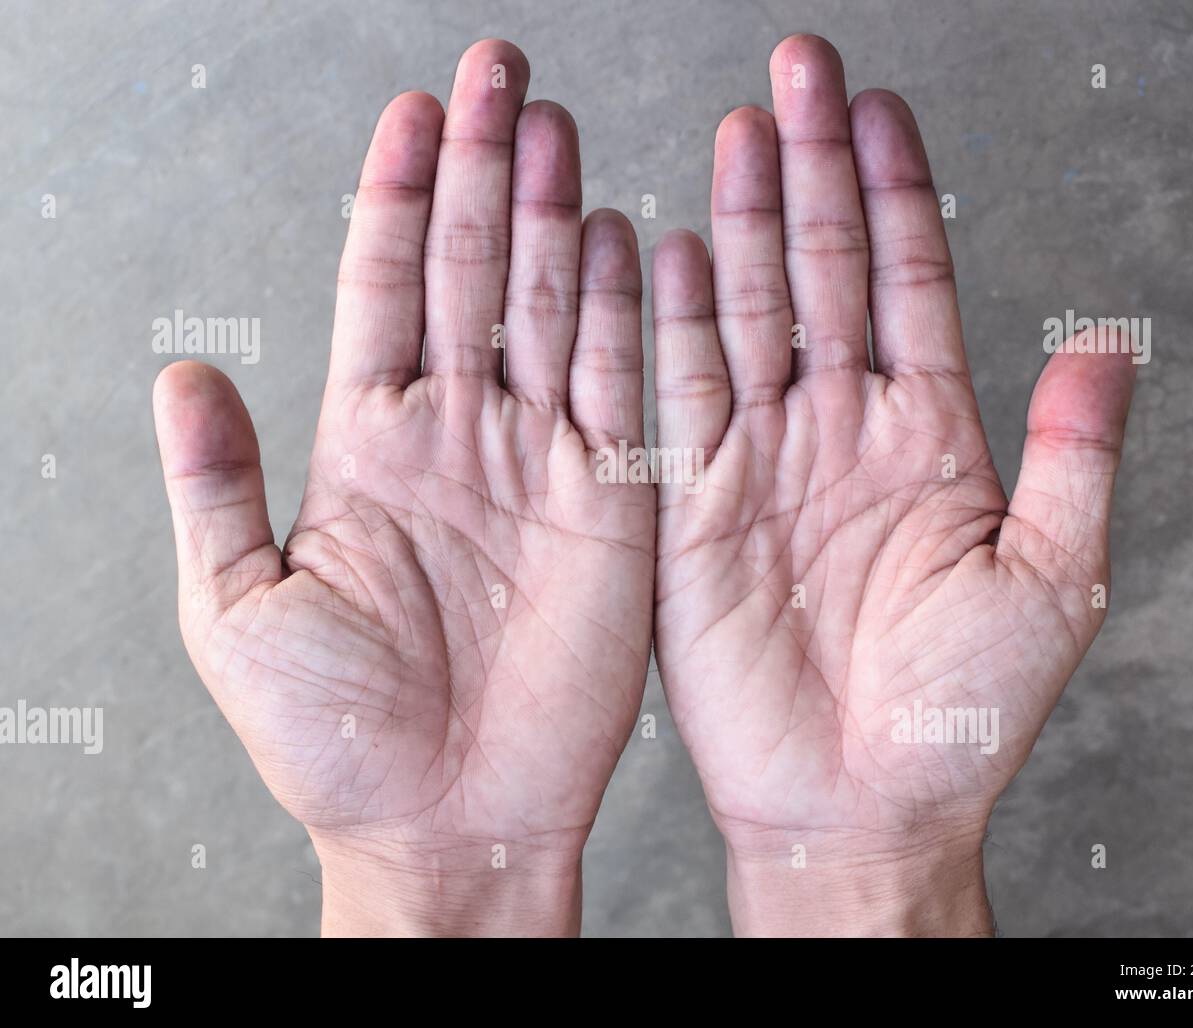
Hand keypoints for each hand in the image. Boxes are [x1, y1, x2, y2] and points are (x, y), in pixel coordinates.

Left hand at [152, 40, 653, 936]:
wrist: (448, 821)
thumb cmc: (339, 739)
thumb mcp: (238, 610)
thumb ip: (219, 487)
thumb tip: (181, 378)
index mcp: (370, 448)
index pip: (384, 288)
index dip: (397, 198)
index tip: (414, 113)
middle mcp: (460, 436)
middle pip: (471, 272)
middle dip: (483, 170)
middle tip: (497, 76)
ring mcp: (540, 462)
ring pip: (547, 308)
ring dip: (551, 217)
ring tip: (553, 128)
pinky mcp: (612, 505)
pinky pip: (618, 387)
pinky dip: (621, 311)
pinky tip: (620, 239)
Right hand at [652, 35, 1136, 935]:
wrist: (858, 801)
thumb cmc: (956, 711)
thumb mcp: (1052, 578)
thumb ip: (1072, 454)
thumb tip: (1103, 347)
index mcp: (930, 438)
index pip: (911, 281)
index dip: (895, 191)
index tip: (876, 109)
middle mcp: (842, 432)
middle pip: (827, 270)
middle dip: (813, 169)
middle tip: (797, 77)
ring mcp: (766, 462)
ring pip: (752, 312)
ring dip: (747, 221)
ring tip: (741, 135)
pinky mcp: (698, 506)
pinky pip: (683, 395)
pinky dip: (677, 323)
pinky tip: (674, 253)